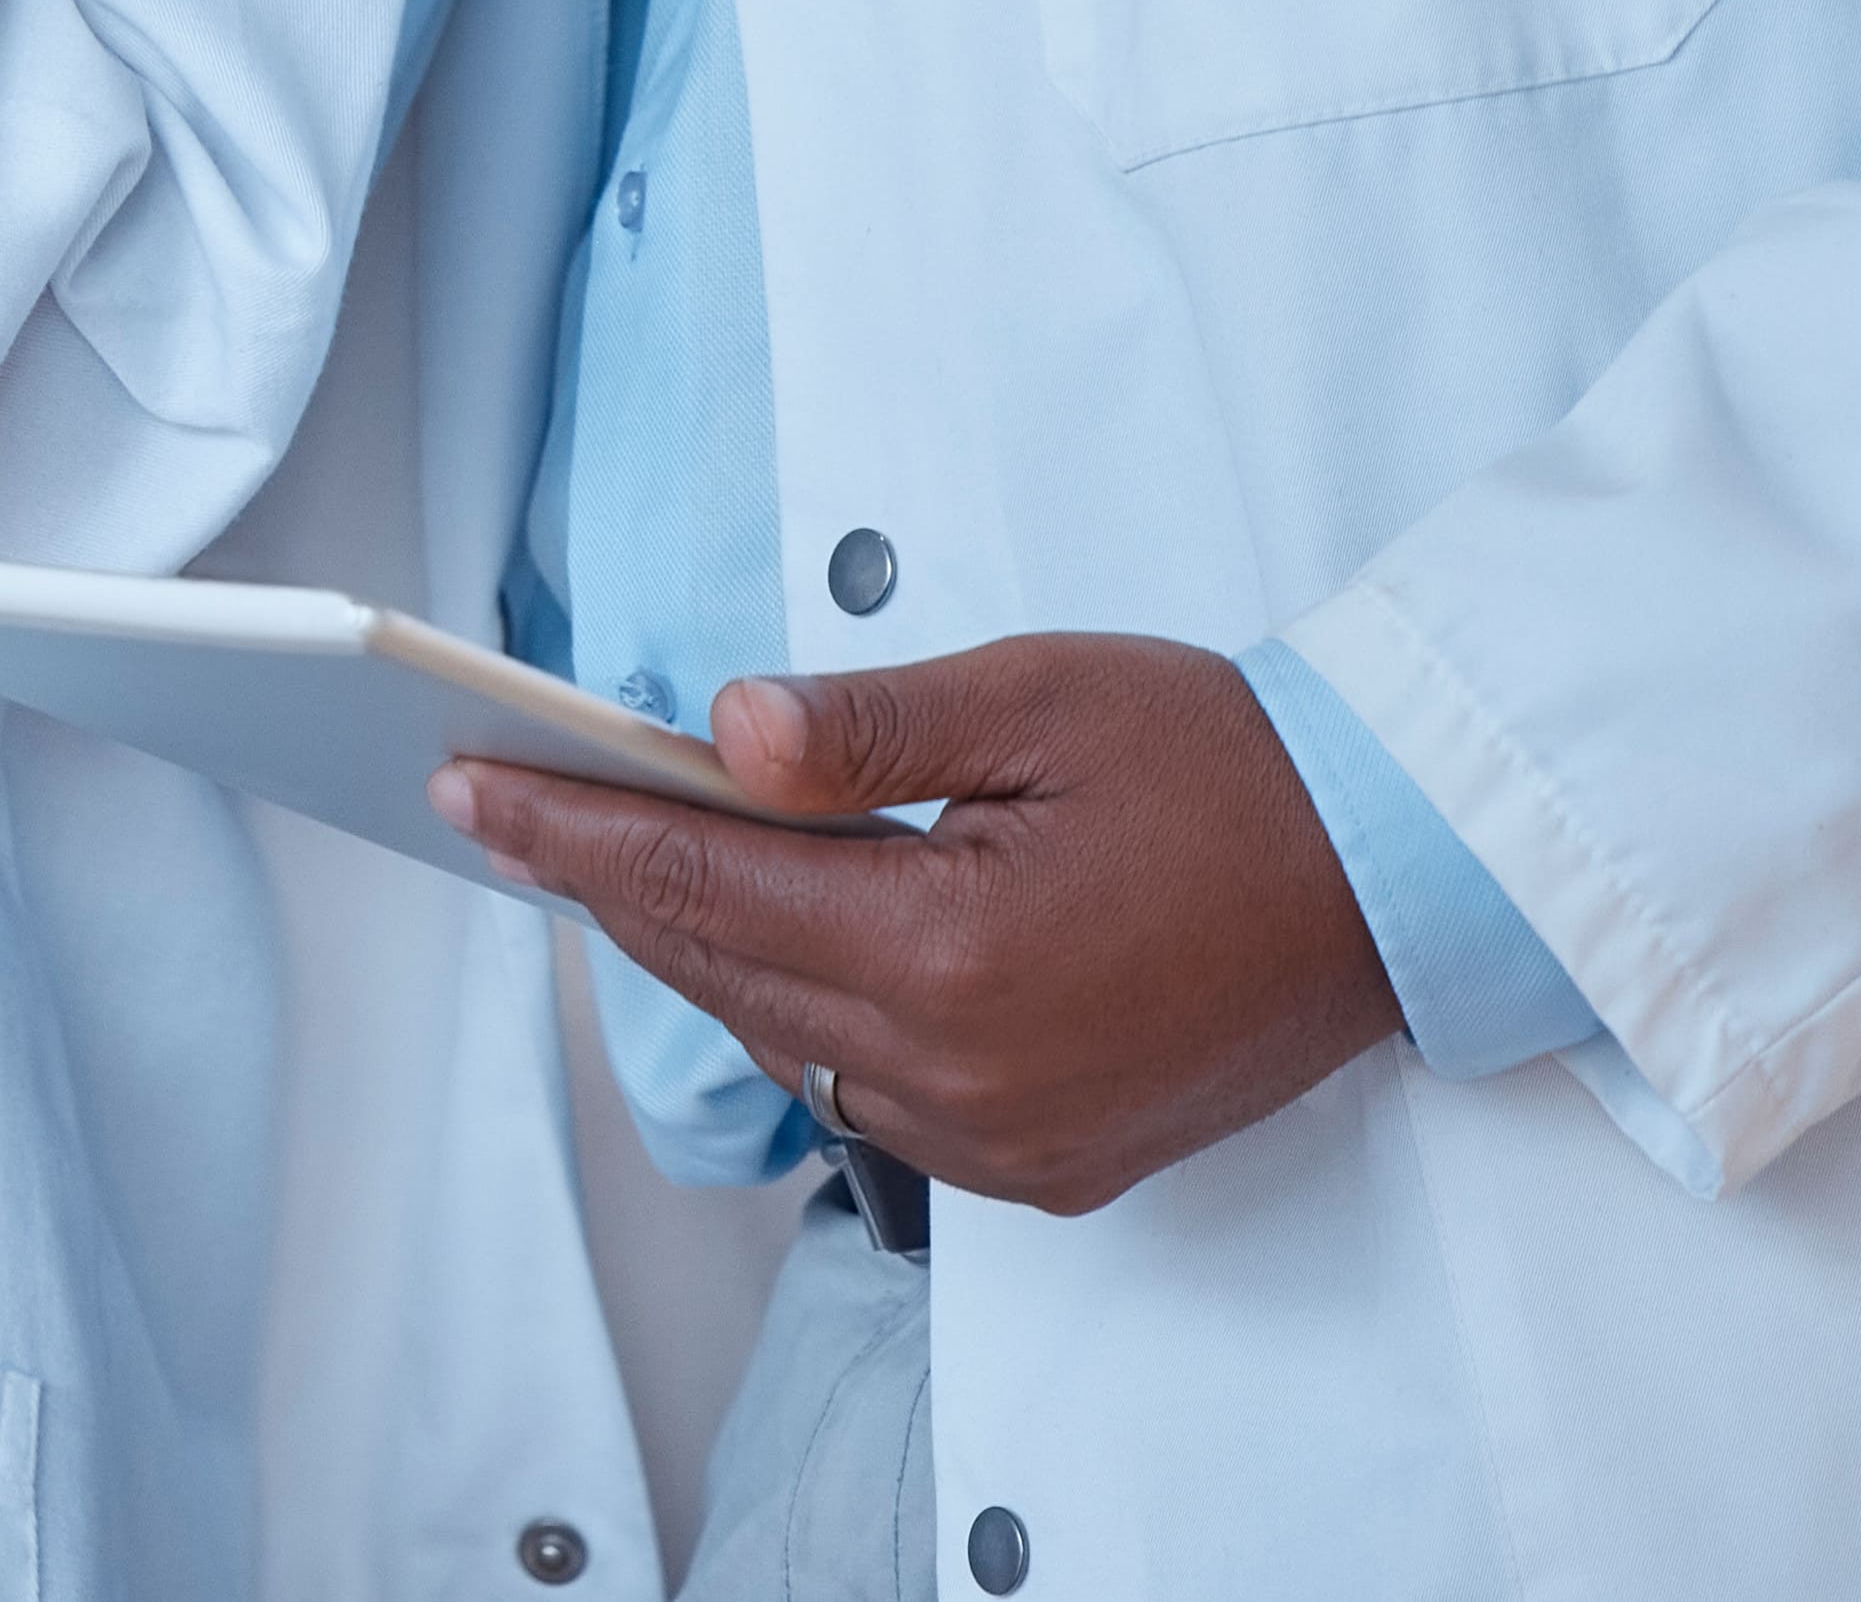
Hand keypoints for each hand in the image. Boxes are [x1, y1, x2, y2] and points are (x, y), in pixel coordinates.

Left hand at [433, 631, 1407, 1214]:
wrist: (1396, 882)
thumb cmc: (1234, 771)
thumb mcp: (1038, 697)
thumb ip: (864, 723)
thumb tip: (722, 731)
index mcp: (951, 953)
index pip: (697, 884)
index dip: (566, 829)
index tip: (464, 787)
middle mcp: (965, 1074)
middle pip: (721, 967)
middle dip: (604, 880)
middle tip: (505, 804)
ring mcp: (1005, 1137)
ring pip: (782, 1038)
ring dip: (700, 946)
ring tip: (614, 854)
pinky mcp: (1044, 1163)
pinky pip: (865, 1092)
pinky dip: (801, 1011)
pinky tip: (772, 935)